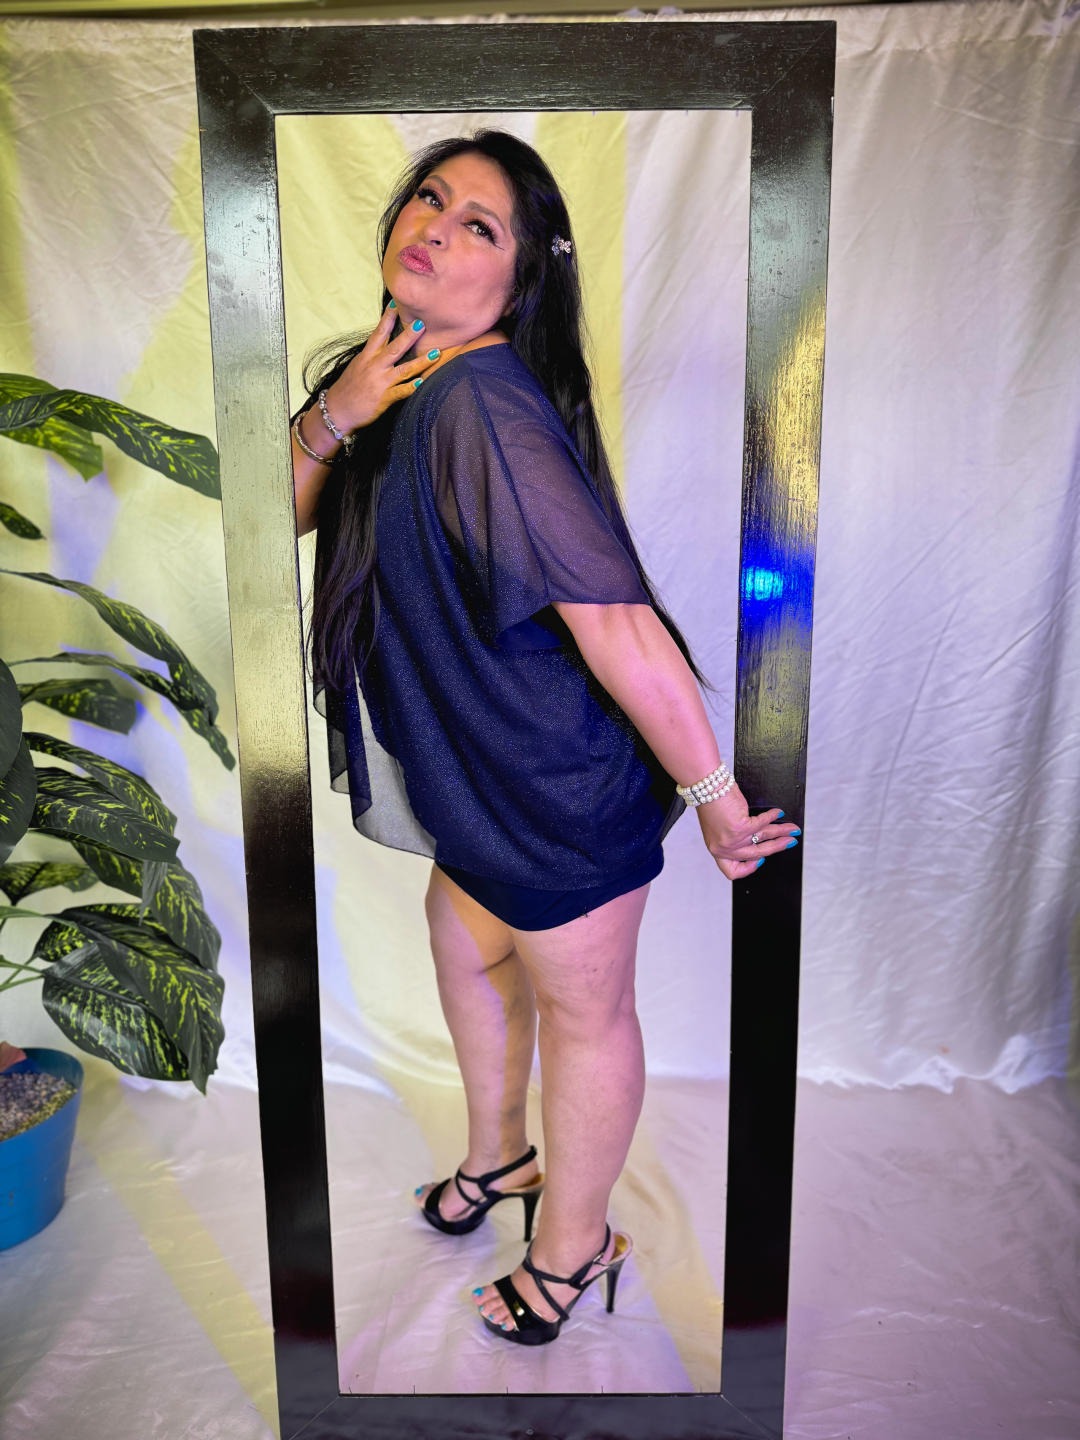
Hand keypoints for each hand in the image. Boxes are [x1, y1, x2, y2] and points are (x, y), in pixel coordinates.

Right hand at [323, 300, 452, 432]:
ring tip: (435, 353)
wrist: (337, 410)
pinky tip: (422, 382)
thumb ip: (372, 356)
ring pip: (403, 369)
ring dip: (420, 361)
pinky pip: (401, 392)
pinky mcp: (383, 399)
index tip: (396, 303)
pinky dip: (411, 387)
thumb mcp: (357, 366)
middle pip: (394, 348)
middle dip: (409, 335)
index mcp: (366, 357)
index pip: (379, 333)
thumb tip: (385, 344)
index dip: (388, 318)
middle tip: (421, 323)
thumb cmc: (348, 388)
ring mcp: (380, 382)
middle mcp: (374, 366)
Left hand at [694, 782, 800, 880]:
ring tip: (792, 829)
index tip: (760, 860)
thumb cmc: (711, 803)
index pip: (731, 871)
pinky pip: (763, 824)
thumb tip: (758, 838)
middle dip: (777, 847)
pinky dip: (773, 817)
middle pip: (757, 854)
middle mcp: (724, 848)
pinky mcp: (741, 828)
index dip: (748, 868)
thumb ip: (733, 838)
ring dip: (782, 832)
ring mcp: (733, 840)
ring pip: (764, 839)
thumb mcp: (718, 828)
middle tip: (790, 841)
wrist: (705, 787)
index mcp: (717, 850)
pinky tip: (778, 813)